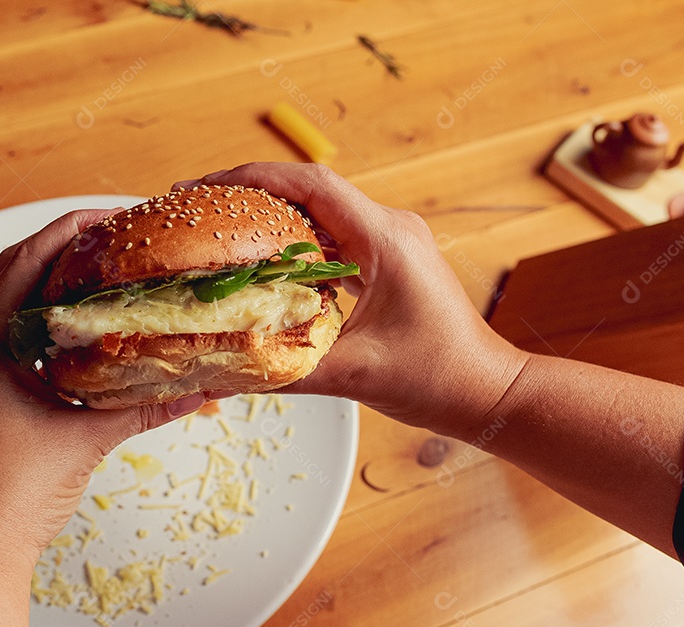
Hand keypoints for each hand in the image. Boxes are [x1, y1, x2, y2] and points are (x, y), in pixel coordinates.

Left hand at [0, 209, 207, 563]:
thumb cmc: (14, 492)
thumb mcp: (87, 440)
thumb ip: (145, 409)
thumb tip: (202, 389)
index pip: (27, 261)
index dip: (70, 229)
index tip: (114, 216)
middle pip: (16, 271)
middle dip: (63, 246)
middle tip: (113, 237)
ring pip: (14, 302)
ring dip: (53, 279)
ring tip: (103, 271)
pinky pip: (18, 336)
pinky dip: (50, 319)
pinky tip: (86, 328)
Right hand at [175, 163, 528, 437]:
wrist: (485, 391)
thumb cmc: (438, 377)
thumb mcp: (354, 374)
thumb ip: (284, 369)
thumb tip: (223, 367)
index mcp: (386, 240)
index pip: (311, 185)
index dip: (253, 179)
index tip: (207, 188)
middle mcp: (390, 229)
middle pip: (308, 191)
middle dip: (250, 195)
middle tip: (197, 209)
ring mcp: (391, 242)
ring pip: (319, 213)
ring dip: (271, 218)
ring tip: (220, 231)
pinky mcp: (388, 260)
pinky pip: (333, 237)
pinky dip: (293, 243)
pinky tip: (262, 262)